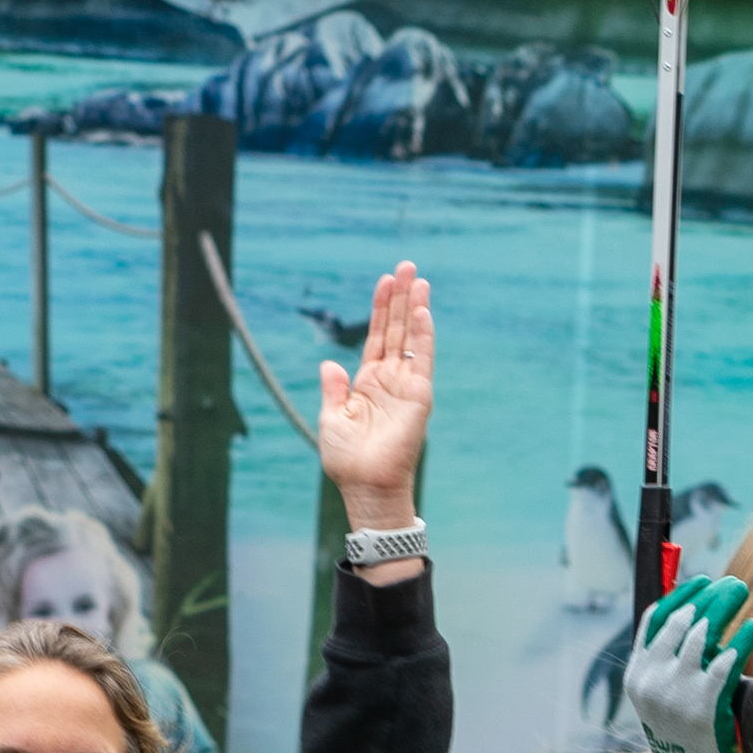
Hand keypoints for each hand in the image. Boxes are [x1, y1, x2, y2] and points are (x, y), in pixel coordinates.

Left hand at [314, 260, 432, 528]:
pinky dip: (423, 335)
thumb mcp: (331, 419)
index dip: (380, 309)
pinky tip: (422, 311)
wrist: (366, 485)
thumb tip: (329, 363)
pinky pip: (422, 359)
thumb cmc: (348, 460)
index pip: (376, 337)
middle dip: (401, 298)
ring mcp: (406, 386)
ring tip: (418, 279)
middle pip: (396, 330)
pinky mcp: (419, 396)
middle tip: (407, 266)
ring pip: (411, 338)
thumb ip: (333, 389)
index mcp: (367, 383)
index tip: (385, 281)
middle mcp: (389, 380)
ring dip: (415, 308)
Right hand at [623, 572, 752, 752]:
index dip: (680, 596)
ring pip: (702, 633)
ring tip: (741, 593)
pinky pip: (726, 660)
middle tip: (731, 583)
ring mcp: (676, 691)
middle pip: (680, 619)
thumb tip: (695, 618)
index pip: (654, 620)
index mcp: (638, 675)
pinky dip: (742, 639)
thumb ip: (672, 662)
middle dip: (708, 594)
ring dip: (724, 606)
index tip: (701, 581)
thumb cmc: (686, 737)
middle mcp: (652, 679)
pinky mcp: (704, 704)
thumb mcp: (665, 698)